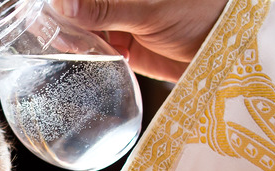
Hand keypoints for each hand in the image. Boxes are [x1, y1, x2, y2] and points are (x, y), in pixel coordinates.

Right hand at [51, 0, 227, 81]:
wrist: (227, 52)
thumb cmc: (200, 13)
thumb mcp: (149, 10)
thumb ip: (106, 7)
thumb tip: (64, 4)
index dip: (60, 5)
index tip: (46, 17)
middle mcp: (116, 2)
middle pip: (77, 10)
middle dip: (62, 22)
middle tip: (54, 36)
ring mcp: (120, 23)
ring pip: (83, 31)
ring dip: (72, 41)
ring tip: (67, 49)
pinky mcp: (125, 49)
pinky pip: (97, 53)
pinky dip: (87, 58)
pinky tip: (79, 60)